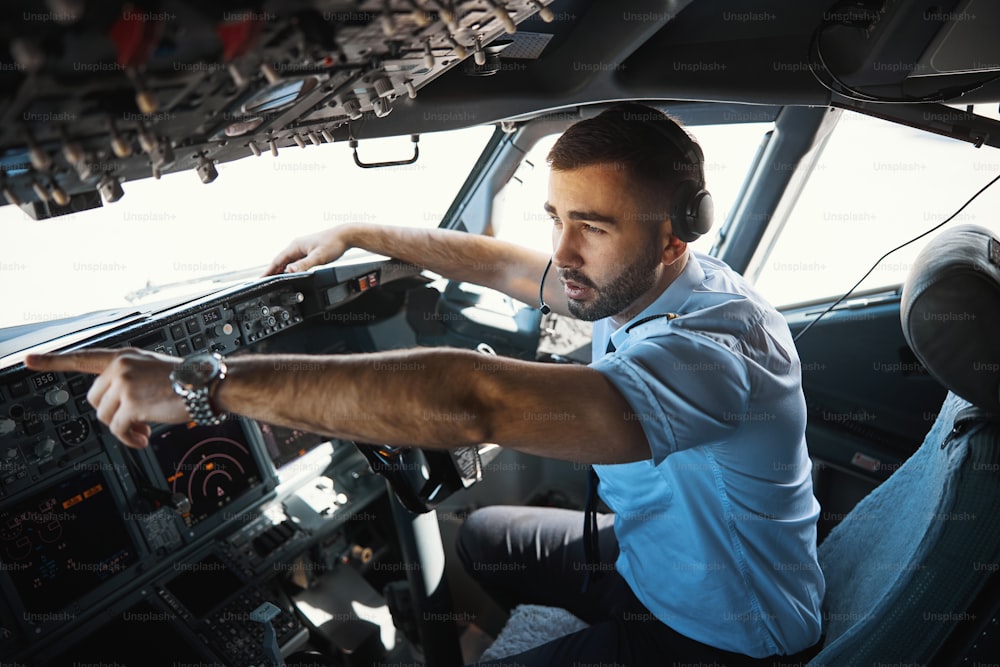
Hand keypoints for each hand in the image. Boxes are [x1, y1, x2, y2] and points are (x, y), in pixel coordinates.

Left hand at [25, 349, 186, 448]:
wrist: (208, 383)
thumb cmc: (189, 379)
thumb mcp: (153, 369)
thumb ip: (129, 379)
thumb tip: (117, 408)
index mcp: (125, 356)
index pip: (82, 357)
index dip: (52, 360)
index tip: (29, 360)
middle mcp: (120, 366)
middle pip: (95, 399)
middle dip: (111, 414)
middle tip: (134, 423)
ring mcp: (124, 384)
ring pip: (104, 416)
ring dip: (122, 429)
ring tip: (142, 432)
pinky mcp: (130, 403)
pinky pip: (118, 429)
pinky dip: (129, 438)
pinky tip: (143, 438)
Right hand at [262, 226, 352, 275]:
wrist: (346, 235)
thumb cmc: (333, 243)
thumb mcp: (318, 257)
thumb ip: (304, 265)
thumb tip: (289, 271)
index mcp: (295, 246)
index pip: (277, 260)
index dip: (268, 271)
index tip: (260, 279)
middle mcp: (297, 246)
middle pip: (280, 261)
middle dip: (272, 271)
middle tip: (264, 281)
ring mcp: (302, 248)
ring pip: (287, 260)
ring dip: (280, 269)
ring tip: (274, 278)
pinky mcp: (308, 250)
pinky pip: (295, 260)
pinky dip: (290, 267)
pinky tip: (290, 272)